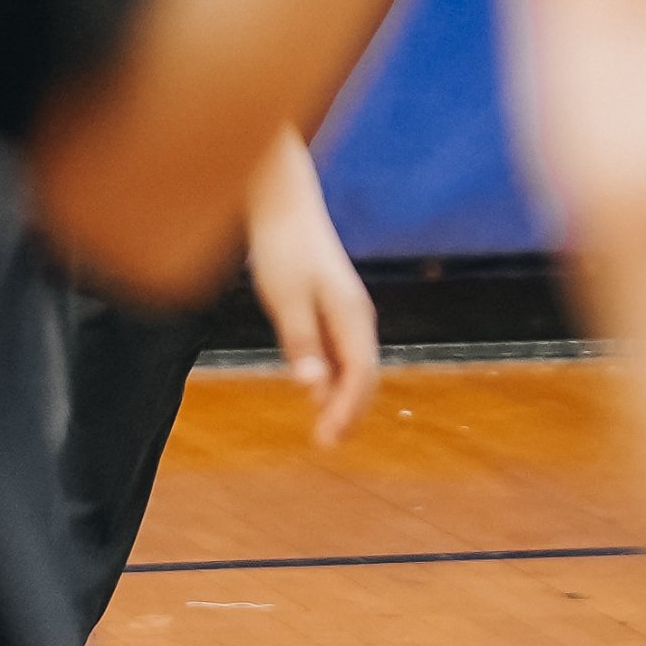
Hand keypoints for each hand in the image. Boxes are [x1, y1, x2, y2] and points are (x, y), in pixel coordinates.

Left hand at [243, 129, 380, 447]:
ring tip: (325, 428)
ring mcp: (347, 309)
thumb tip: (312, 388)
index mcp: (351, 315)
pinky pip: (342, 349)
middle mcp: (357, 314)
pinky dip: (335, 375)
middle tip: (327, 443)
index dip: (346, 411)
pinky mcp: (332, 304)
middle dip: (349, 411)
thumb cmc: (282, 247)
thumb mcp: (285, 298)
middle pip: (364, 374)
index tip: (326, 440)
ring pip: (355, 363)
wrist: (282, 202)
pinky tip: (317, 389)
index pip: (360, 375)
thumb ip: (301, 343)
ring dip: (343, 396)